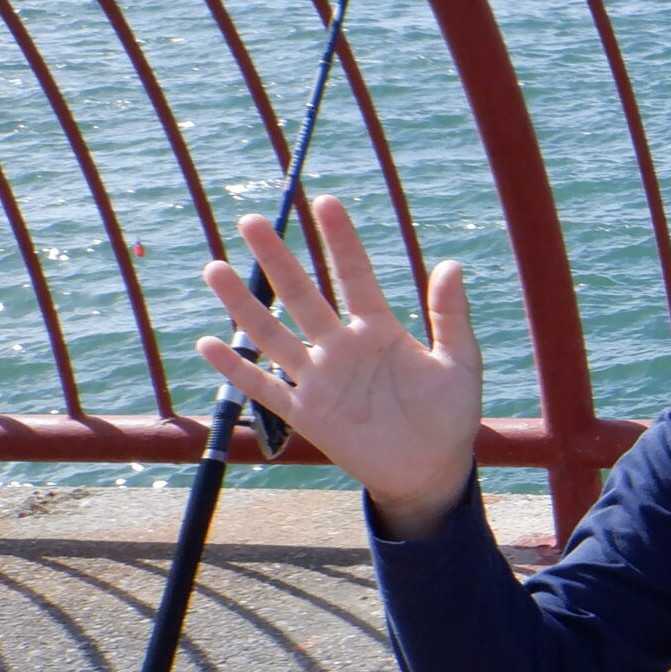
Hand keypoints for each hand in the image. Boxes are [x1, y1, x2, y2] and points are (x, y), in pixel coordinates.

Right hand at [195, 198, 482, 538]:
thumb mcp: (460, 363)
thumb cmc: (450, 415)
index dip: (341, 240)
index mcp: (379, 330)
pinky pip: (264, 388)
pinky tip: (210, 344)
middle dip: (278, 260)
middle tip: (252, 222)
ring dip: (244, 305)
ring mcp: (320, 379)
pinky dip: (237, 369)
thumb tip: (451, 265)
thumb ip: (452, 317)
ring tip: (216, 269)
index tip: (326, 202)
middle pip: (301, 295)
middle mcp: (341, 347)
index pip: (355, 276)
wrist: (432, 470)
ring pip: (272, 334)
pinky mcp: (306, 414)